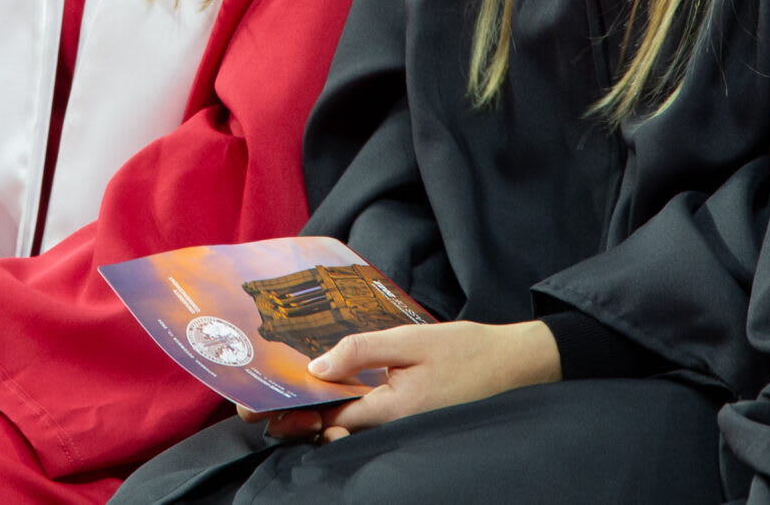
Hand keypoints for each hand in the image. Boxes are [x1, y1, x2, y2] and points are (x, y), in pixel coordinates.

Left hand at [242, 320, 559, 443]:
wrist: (516, 366)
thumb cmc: (468, 352)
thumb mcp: (412, 340)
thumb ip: (363, 350)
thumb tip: (317, 367)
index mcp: (389, 410)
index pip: (326, 419)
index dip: (291, 411)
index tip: (255, 403)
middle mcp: (390, 426)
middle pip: (329, 429)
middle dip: (293, 419)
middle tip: (253, 404)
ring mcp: (398, 426)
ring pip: (344, 427)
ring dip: (314, 413)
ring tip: (282, 394)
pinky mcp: (406, 419)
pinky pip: (364, 419)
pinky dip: (340, 407)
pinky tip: (325, 387)